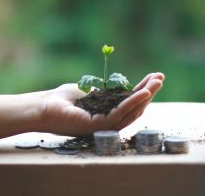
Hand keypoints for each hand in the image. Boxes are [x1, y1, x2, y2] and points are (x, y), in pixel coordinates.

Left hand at [37, 72, 164, 135]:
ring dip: (145, 97)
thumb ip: (107, 92)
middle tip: (161, 78)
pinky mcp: (98, 126)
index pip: (129, 103)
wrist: (43, 106)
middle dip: (149, 93)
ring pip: (131, 112)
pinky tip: (144, 93)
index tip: (154, 77)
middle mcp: (108, 122)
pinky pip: (120, 114)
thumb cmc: (62, 99)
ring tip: (157, 83)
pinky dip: (133, 102)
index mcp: (107, 114)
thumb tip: (122, 87)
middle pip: (134, 109)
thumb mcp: (91, 92)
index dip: (142, 90)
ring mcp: (104, 126)